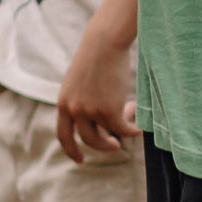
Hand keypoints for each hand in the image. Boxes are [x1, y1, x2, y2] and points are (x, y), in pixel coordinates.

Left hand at [56, 12, 141, 163]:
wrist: (104, 42)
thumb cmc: (95, 56)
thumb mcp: (79, 80)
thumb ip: (81, 99)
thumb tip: (98, 119)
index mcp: (63, 102)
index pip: (62, 134)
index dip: (71, 150)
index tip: (80, 159)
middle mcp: (74, 109)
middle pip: (86, 139)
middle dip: (101, 146)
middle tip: (114, 146)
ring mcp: (90, 111)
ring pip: (106, 134)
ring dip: (117, 136)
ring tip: (128, 132)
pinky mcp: (109, 109)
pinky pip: (121, 129)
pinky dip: (131, 130)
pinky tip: (139, 128)